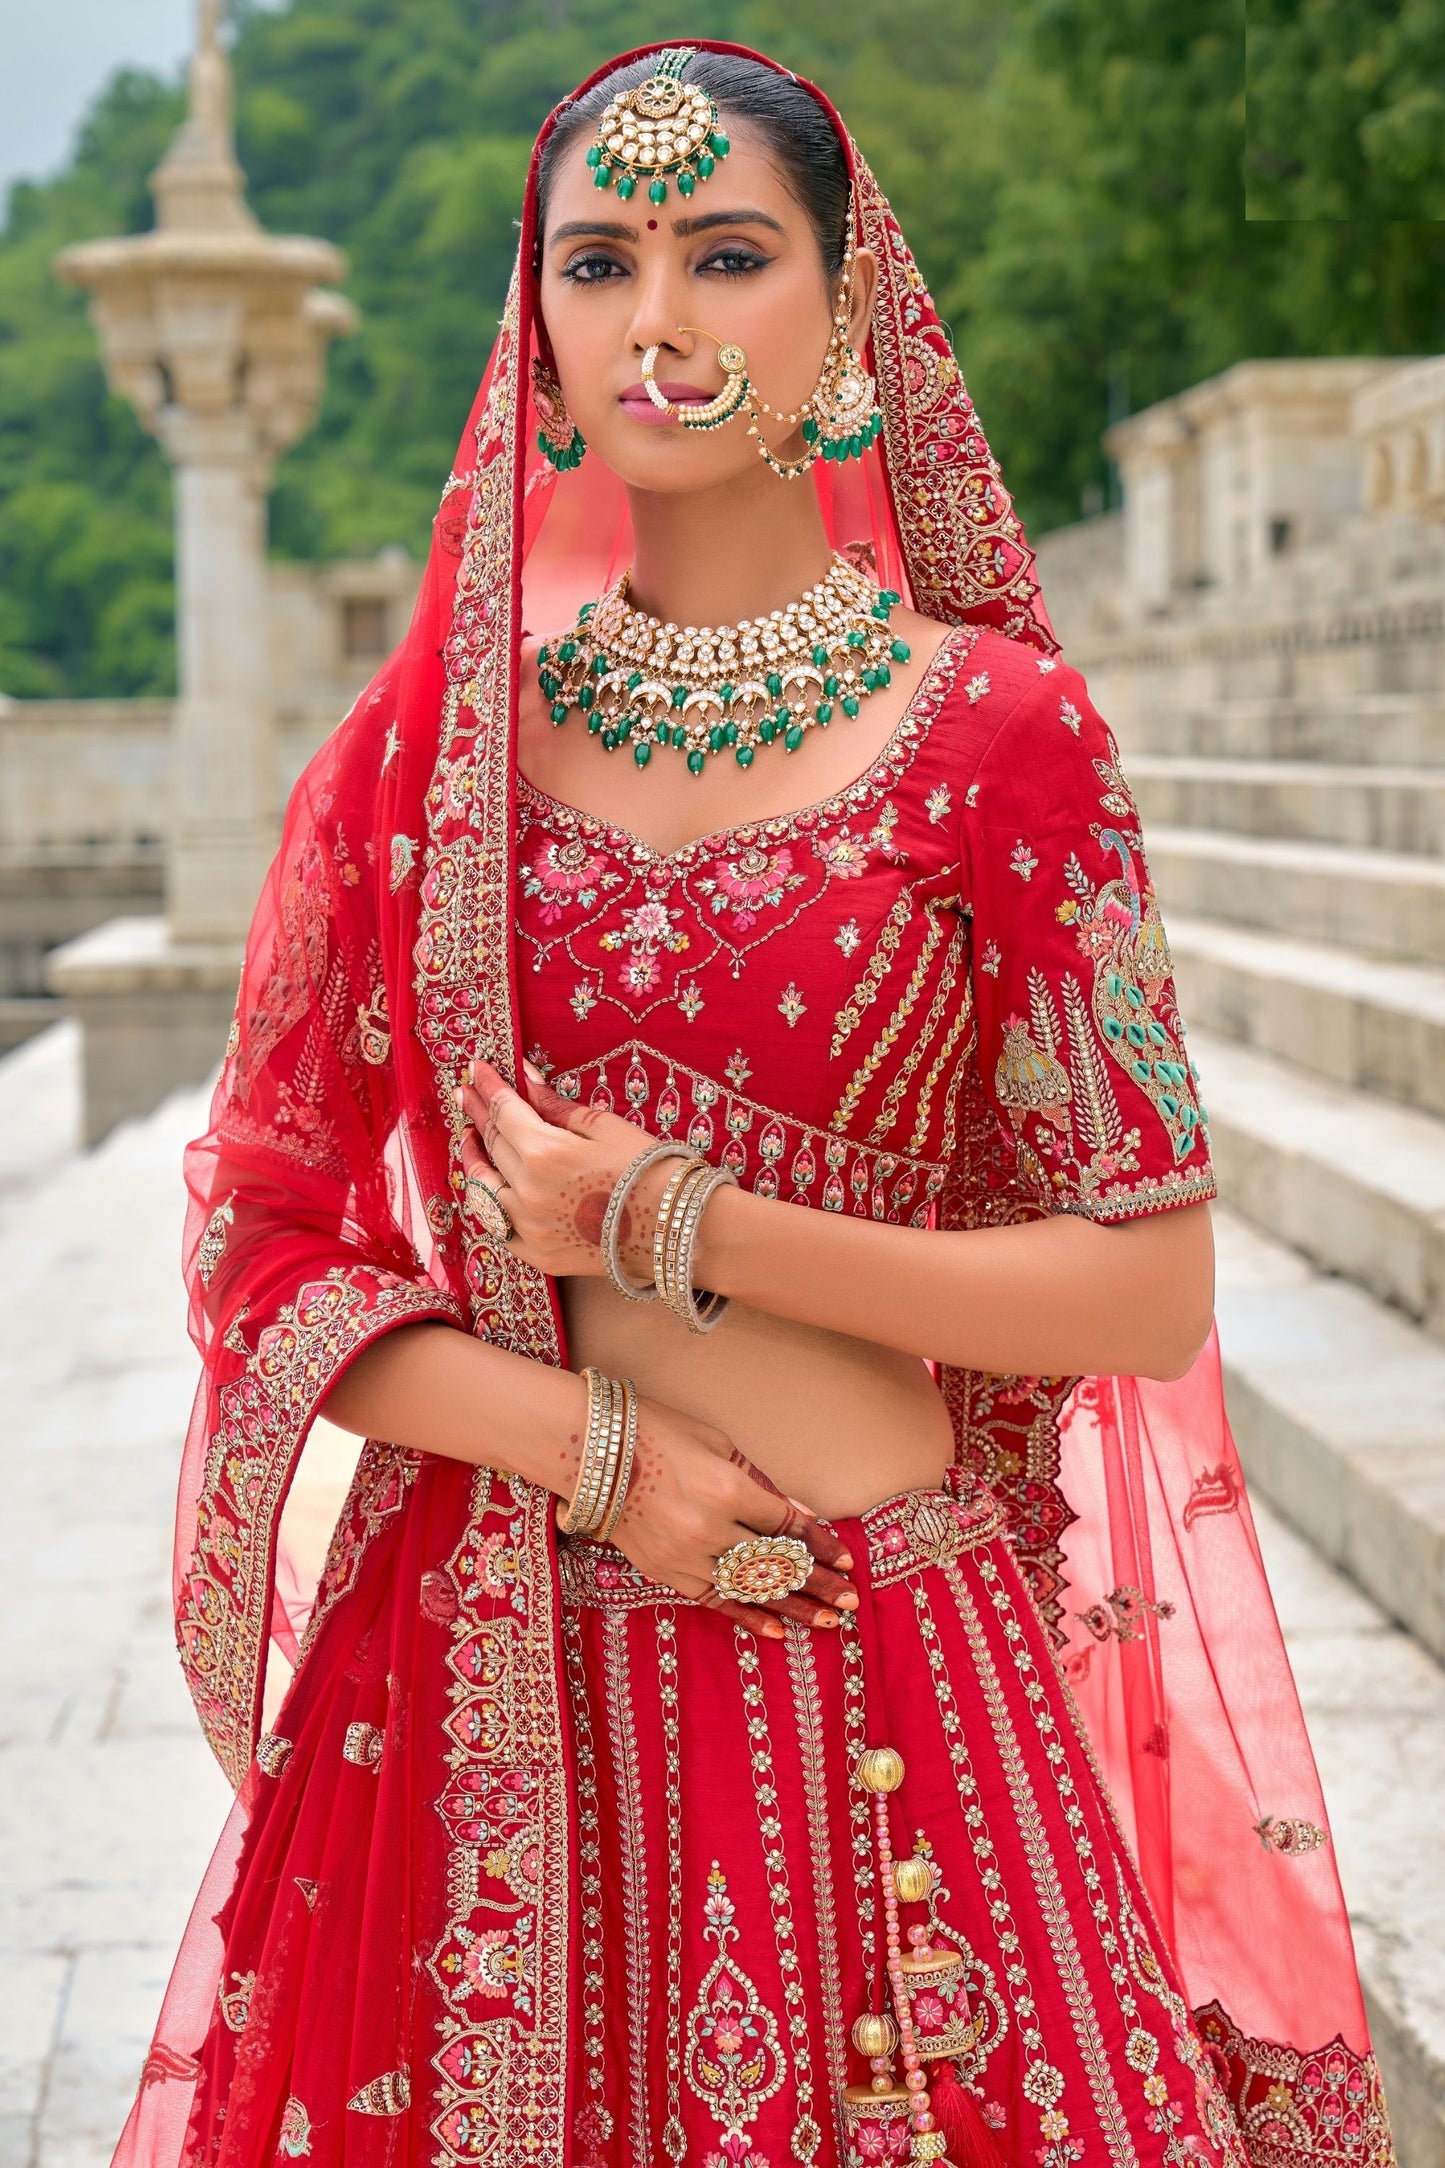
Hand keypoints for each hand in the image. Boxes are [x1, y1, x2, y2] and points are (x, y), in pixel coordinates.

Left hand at [456, 1057, 673, 1278]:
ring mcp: (529, 1227)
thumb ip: (557, 1106)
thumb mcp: (605, 1127)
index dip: (488, 1087)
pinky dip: (490, 1202)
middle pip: (492, 1144)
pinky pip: (499, 1225)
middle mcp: (527, 1191)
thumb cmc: (649, 1170)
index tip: (475, 1070)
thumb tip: (526, 1078)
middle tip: (466, 1094)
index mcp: (544, 1152)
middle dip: (477, 1115)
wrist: (676, 1230)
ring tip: (470, 1139)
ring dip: (474, 1159)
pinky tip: (489, 1187)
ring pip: (483, 1188)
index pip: (503, 1111)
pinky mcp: (537, 1255)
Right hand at [594, 1394, 857, 1638]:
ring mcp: (685, 1556)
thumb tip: (800, 1514)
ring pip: (751, 1589)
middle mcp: (710, 1528)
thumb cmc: (658, 1433)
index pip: (787, 1525)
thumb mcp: (718, 1444)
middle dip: (819, 1583)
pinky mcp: (665, 1572)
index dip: (820, 1543)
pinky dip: (747, 1617)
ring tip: (830, 1622)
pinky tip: (777, 1631)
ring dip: (794, 1607)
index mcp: (727, 1488)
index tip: (846, 1559)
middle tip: (852, 1600)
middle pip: (776, 1564)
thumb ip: (761, 1483)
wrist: (591, 1454)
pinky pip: (714, 1601)